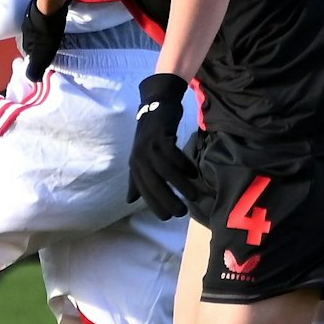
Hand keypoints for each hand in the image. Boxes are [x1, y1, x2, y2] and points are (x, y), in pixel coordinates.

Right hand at [20, 0, 69, 82]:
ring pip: (38, 33)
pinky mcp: (40, 10)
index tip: (49, 63)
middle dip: (42, 49)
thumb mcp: (43, 52)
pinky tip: (57, 27)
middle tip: (55, 51)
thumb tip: (33, 80)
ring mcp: (31, 19)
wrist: (50, 3)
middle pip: (34, 44)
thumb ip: (36, 67)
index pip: (30, 57)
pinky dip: (50, 27)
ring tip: (58, 40)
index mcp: (23, 43)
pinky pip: (44, 23)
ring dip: (46, 37)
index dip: (39, 61)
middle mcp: (24, 31)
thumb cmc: (47, 30)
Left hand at [128, 74, 193, 218]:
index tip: (168, 217)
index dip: (155, 204)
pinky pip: (174, 155)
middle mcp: (139, 158)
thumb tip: (130, 201)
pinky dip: (184, 165)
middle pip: (154, 184)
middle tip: (182, 212)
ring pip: (166, 171)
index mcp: (134, 166)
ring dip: (181, 185)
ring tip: (194, 195)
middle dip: (167, 200)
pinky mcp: (161, 136)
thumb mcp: (140, 159)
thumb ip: (136, 180)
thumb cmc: (150, 137)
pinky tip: (193, 172)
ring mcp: (150, 146)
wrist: (156, 106)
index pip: (144, 190)